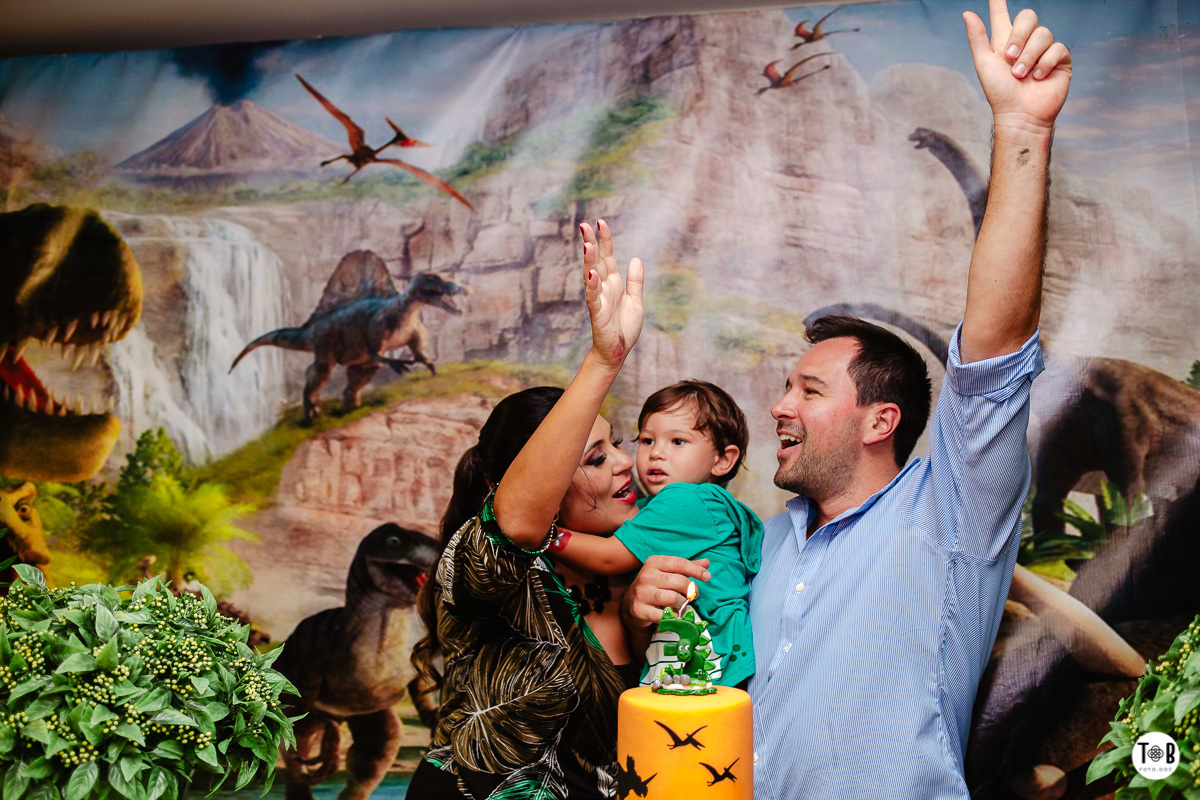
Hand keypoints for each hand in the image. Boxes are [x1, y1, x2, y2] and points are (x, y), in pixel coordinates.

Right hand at [581, 219, 643, 368]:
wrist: (617, 351)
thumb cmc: (624, 328)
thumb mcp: (636, 300)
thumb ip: (635, 281)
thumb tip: (636, 258)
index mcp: (613, 283)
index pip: (608, 256)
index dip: (605, 240)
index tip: (600, 222)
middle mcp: (604, 288)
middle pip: (596, 261)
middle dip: (591, 243)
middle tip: (584, 225)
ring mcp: (599, 299)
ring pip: (592, 275)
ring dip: (589, 260)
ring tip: (587, 245)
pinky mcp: (597, 313)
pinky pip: (593, 297)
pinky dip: (592, 285)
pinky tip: (591, 273)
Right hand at [621, 555, 710, 630]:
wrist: (630, 604)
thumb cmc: (654, 585)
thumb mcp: (667, 572)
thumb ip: (686, 568)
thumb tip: (706, 563)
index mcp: (654, 562)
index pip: (680, 563)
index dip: (696, 570)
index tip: (707, 577)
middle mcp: (646, 576)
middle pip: (679, 581)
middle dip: (691, 590)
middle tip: (693, 596)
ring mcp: (642, 593)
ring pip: (673, 598)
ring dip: (682, 604)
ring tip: (682, 605)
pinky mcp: (639, 610)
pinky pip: (664, 615)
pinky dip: (673, 617)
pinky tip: (674, 615)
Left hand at [963, 0, 1070, 131]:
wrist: (1020, 114)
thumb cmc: (999, 92)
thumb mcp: (984, 63)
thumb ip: (977, 37)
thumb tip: (967, 13)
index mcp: (1005, 42)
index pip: (1002, 15)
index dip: (999, 2)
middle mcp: (1026, 43)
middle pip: (1028, 16)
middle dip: (1019, 35)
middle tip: (1010, 57)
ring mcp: (1044, 50)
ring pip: (1043, 34)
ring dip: (1029, 56)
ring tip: (1021, 75)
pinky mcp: (1060, 60)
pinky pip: (1057, 48)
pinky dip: (1044, 64)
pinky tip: (1038, 78)